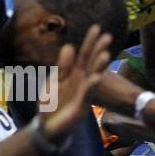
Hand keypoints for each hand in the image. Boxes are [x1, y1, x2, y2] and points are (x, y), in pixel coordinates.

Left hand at [38, 26, 113, 141]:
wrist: (47, 128)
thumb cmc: (51, 104)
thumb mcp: (53, 81)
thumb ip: (62, 66)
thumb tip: (69, 46)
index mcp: (74, 74)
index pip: (84, 55)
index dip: (89, 42)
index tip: (97, 27)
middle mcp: (82, 82)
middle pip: (91, 64)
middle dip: (98, 50)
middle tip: (108, 36)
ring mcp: (83, 95)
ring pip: (92, 78)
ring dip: (99, 67)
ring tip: (106, 54)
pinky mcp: (81, 108)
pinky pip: (87, 95)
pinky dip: (91, 86)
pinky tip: (95, 77)